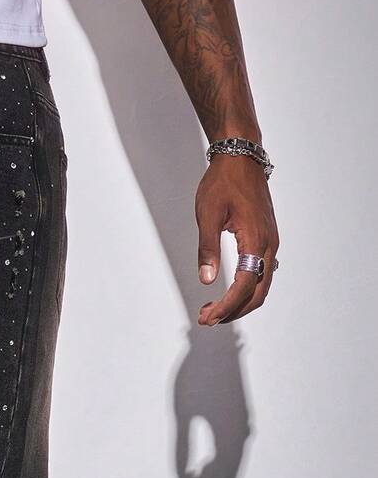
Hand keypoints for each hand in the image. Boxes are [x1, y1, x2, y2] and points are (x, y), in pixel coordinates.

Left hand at [195, 154, 277, 324]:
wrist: (241, 158)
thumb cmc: (224, 182)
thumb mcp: (208, 215)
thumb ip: (208, 249)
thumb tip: (207, 279)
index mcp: (256, 240)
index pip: (245, 285)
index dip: (227, 306)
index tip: (208, 317)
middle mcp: (269, 244)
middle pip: (258, 292)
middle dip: (233, 311)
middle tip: (207, 319)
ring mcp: (270, 242)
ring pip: (261, 284)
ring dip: (239, 301)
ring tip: (213, 309)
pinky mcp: (266, 239)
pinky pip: (261, 273)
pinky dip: (246, 288)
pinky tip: (227, 292)